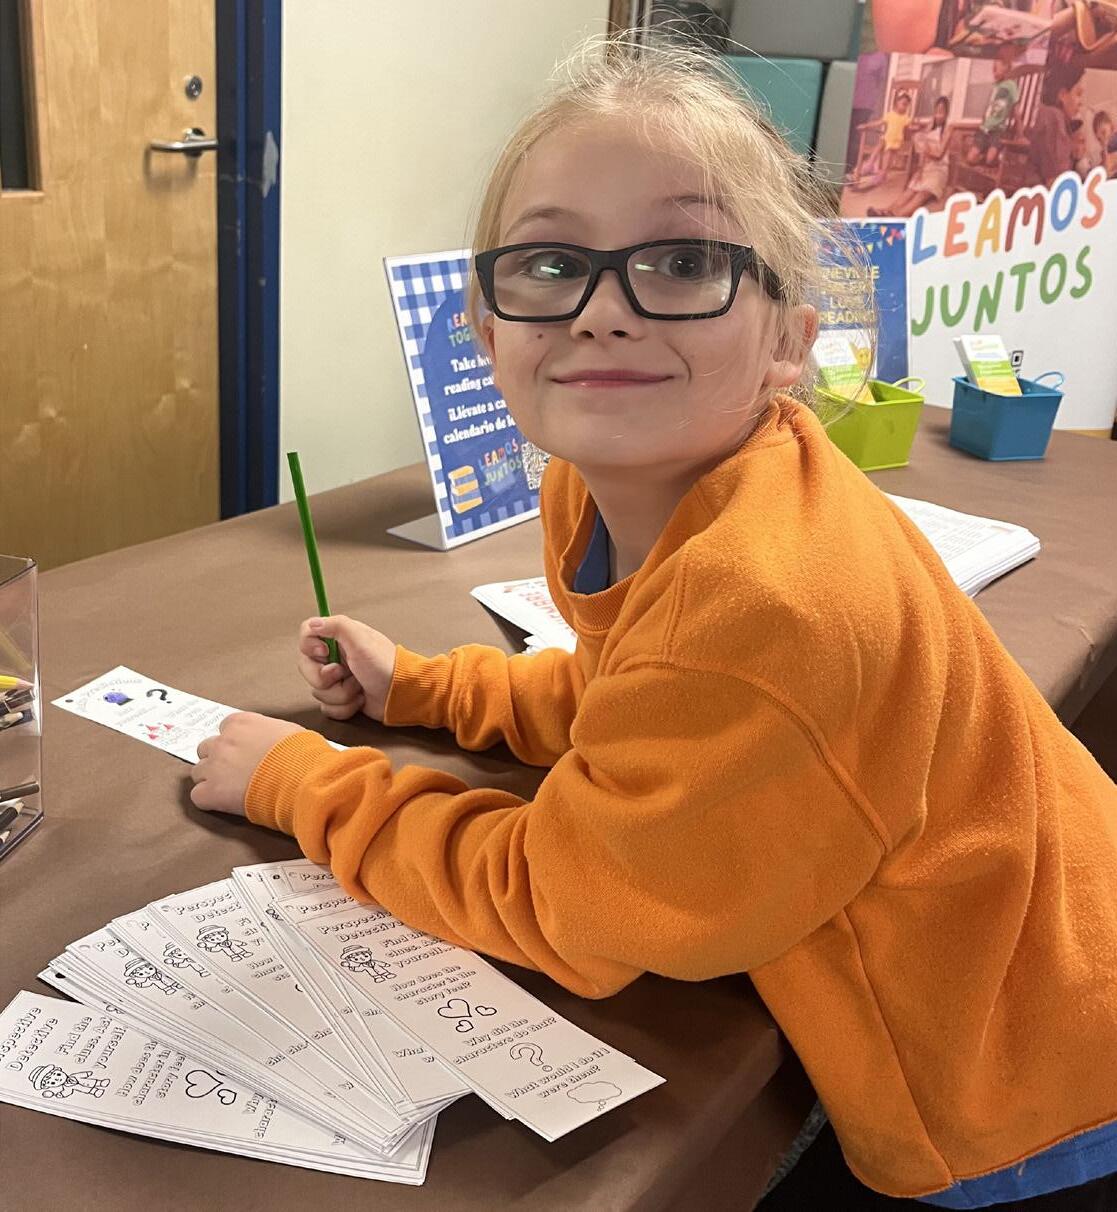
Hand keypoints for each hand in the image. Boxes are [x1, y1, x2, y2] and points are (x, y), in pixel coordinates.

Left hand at [190, 712, 304, 815]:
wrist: (301, 778)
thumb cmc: (303, 756)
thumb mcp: (291, 732)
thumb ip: (272, 733)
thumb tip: (276, 740)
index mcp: (241, 723)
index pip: (226, 728)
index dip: (235, 742)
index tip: (245, 752)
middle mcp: (224, 741)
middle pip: (206, 748)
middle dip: (218, 759)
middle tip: (235, 772)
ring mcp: (215, 766)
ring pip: (198, 771)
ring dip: (210, 779)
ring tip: (230, 790)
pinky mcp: (211, 791)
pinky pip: (198, 795)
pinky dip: (208, 800)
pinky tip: (224, 804)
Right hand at [297, 615, 396, 721]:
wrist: (401, 695)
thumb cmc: (385, 666)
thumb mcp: (362, 641)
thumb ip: (337, 626)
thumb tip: (314, 623)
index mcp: (339, 638)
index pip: (307, 634)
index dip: (310, 646)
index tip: (325, 652)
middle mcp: (335, 657)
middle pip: (306, 667)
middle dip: (325, 678)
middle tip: (344, 674)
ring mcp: (337, 679)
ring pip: (317, 690)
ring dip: (340, 694)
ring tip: (359, 688)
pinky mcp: (341, 699)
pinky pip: (327, 707)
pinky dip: (344, 707)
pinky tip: (359, 700)